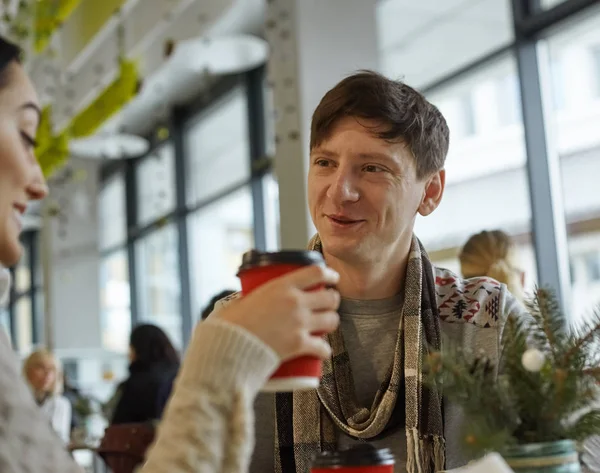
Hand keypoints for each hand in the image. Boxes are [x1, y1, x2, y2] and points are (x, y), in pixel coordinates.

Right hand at [218, 265, 340, 360]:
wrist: (229, 346)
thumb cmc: (231, 322)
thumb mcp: (244, 299)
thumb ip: (252, 297)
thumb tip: (246, 299)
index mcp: (282, 286)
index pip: (317, 273)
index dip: (330, 274)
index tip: (333, 278)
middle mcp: (295, 302)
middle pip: (330, 298)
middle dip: (332, 301)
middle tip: (328, 304)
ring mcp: (299, 323)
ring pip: (332, 320)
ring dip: (331, 322)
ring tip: (326, 325)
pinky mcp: (299, 345)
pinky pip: (323, 347)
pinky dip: (324, 350)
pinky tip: (321, 351)